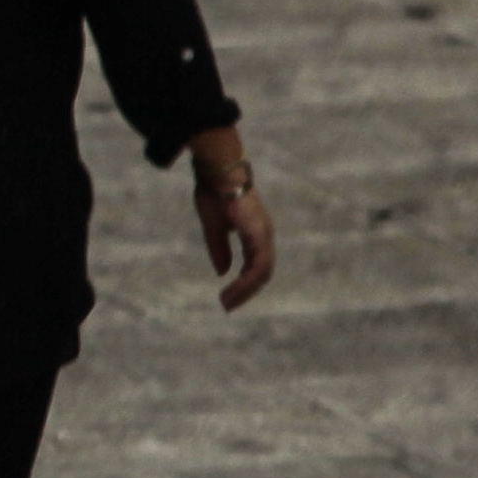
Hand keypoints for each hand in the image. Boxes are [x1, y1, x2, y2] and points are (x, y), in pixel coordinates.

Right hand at [187, 128, 274, 312]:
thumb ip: (219, 249)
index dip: (244, 283)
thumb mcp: (213, 227)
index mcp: (254, 233)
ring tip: (227, 303)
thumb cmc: (214, 191)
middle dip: (245, 292)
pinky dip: (247, 281)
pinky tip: (232, 289)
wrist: (217, 171)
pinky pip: (258, 265)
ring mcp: (264, 234)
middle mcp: (264, 235)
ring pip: (263, 272)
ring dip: (246, 291)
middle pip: (262, 273)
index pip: (255, 265)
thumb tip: (223, 271)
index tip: (226, 296)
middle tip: (227, 305)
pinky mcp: (259, 234)